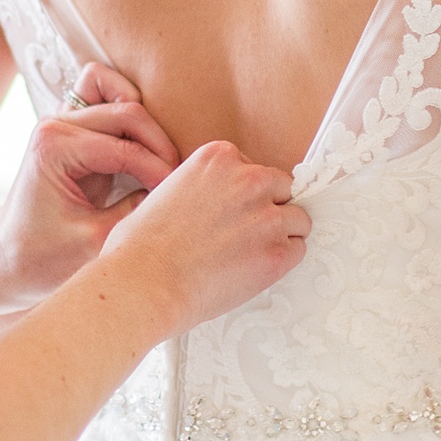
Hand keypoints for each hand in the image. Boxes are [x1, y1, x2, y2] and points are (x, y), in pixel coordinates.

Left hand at [0, 62, 179, 305]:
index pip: (125, 148)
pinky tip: (140, 146)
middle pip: (127, 111)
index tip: (178, 197)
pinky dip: (126, 111)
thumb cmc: (42, 259)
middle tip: (176, 180)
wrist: (6, 262)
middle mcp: (55, 124)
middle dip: (159, 146)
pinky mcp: (70, 128)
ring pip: (117, 92)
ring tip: (158, 160)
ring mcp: (61, 121)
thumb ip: (138, 211)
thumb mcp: (95, 242)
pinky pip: (104, 95)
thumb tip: (178, 188)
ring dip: (144, 122)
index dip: (159, 171)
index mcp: (54, 146)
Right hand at [98, 139, 310, 334]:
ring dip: (281, 235)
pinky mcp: (277, 252)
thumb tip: (216, 201)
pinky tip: (255, 270)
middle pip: (282, 188)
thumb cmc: (141, 246)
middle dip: (268, 208)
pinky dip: (282, 260)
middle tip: (246, 234)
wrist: (144, 282)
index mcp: (219, 158)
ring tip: (251, 254)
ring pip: (298, 219)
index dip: (245, 194)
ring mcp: (267, 216)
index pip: (254, 169)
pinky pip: (298, 249)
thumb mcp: (166, 190)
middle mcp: (249, 179)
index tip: (233, 212)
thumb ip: (201, 186)